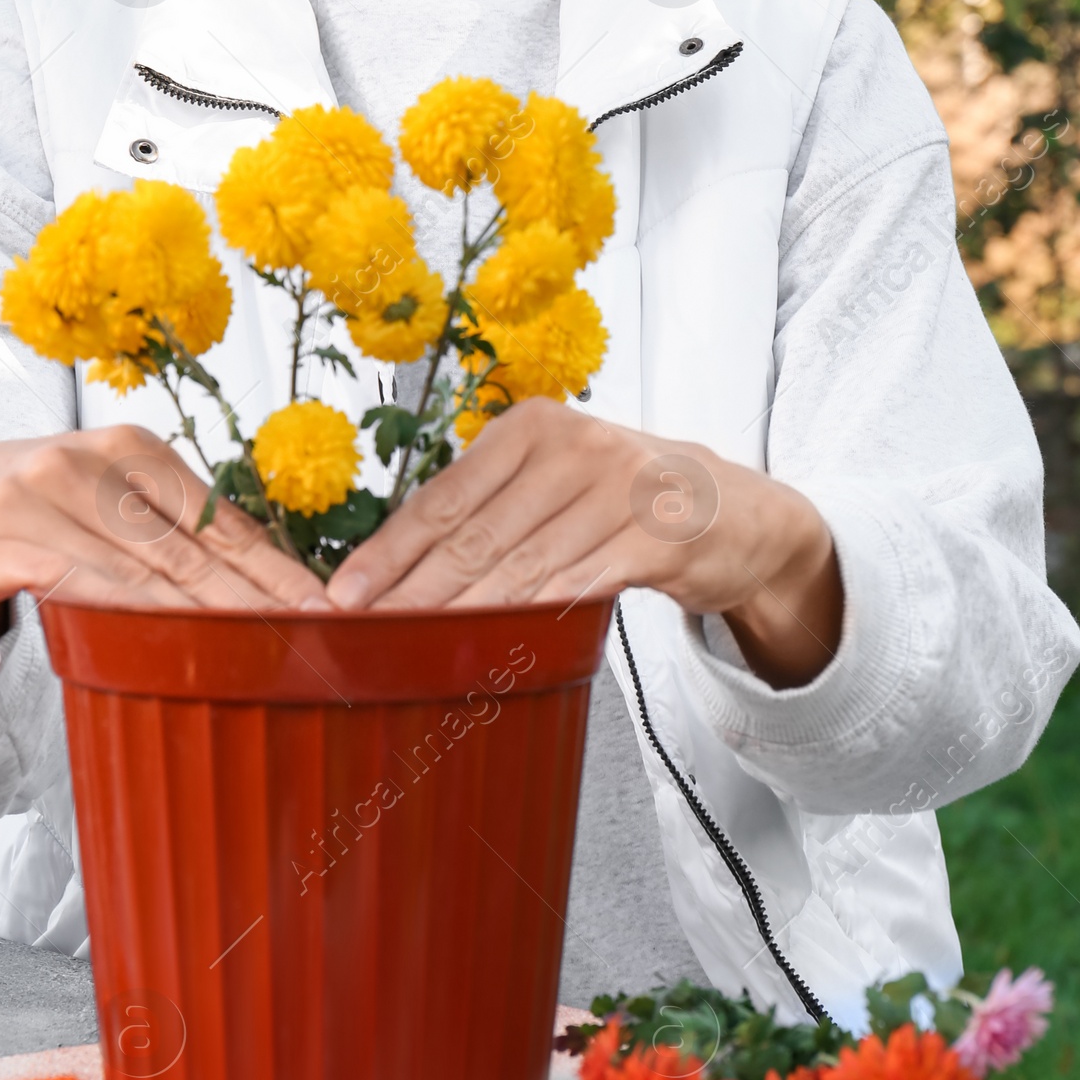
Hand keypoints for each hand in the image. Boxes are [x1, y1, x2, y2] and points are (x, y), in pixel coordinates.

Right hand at [0, 424, 331, 702]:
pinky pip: (78, 584)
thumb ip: (165, 535)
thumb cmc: (25, 515)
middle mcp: (92, 458)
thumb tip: (262, 589)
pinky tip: (167, 648)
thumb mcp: (99, 506)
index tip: (328, 610)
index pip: (220, 519)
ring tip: (259, 656)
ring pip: (141, 570)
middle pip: (191, 548)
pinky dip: (128, 618)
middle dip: (257, 601)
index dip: (277, 569)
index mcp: (132, 447)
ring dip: (205, 620)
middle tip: (312, 641)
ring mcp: (41, 492)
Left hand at [326, 400, 842, 689]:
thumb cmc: (622, 502)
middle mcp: (573, 445)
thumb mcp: (555, 484)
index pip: (443, 497)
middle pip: (476, 534)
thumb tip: (397, 573)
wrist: (735, 511)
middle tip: (366, 637)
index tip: (344, 597)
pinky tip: (503, 647)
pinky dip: (538, 617)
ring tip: (419, 652)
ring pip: (524, 564)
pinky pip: (583, 582)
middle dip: (414, 592)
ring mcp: (621, 486)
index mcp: (531, 427)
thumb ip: (490, 510)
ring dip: (466, 615)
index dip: (389, 552)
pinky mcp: (660, 534)